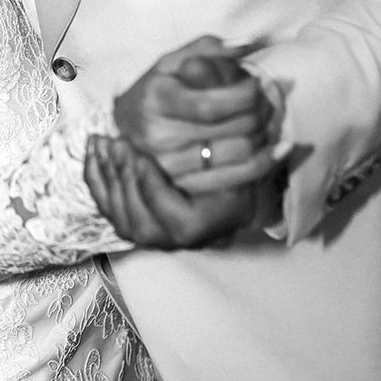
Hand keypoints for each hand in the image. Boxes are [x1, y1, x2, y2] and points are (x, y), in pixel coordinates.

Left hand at [84, 135, 278, 249]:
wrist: (217, 174)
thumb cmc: (236, 158)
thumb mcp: (249, 151)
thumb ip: (262, 149)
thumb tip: (287, 146)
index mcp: (210, 228)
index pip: (175, 220)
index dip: (152, 187)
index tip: (139, 151)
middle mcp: (180, 240)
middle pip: (141, 220)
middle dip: (124, 178)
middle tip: (116, 142)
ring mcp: (154, 236)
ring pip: (121, 216)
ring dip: (108, 176)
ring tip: (103, 140)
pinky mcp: (133, 222)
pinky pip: (107, 206)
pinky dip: (96, 177)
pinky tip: (94, 148)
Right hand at [113, 35, 277, 194]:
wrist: (126, 126)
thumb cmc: (156, 88)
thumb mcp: (173, 61)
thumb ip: (209, 48)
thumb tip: (249, 43)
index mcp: (155, 99)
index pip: (212, 104)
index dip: (246, 94)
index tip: (255, 84)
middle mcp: (158, 136)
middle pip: (232, 130)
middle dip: (261, 113)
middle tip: (268, 101)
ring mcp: (169, 166)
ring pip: (239, 155)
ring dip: (264, 136)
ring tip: (266, 121)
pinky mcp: (182, 186)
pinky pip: (235, 181)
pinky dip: (262, 164)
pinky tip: (275, 150)